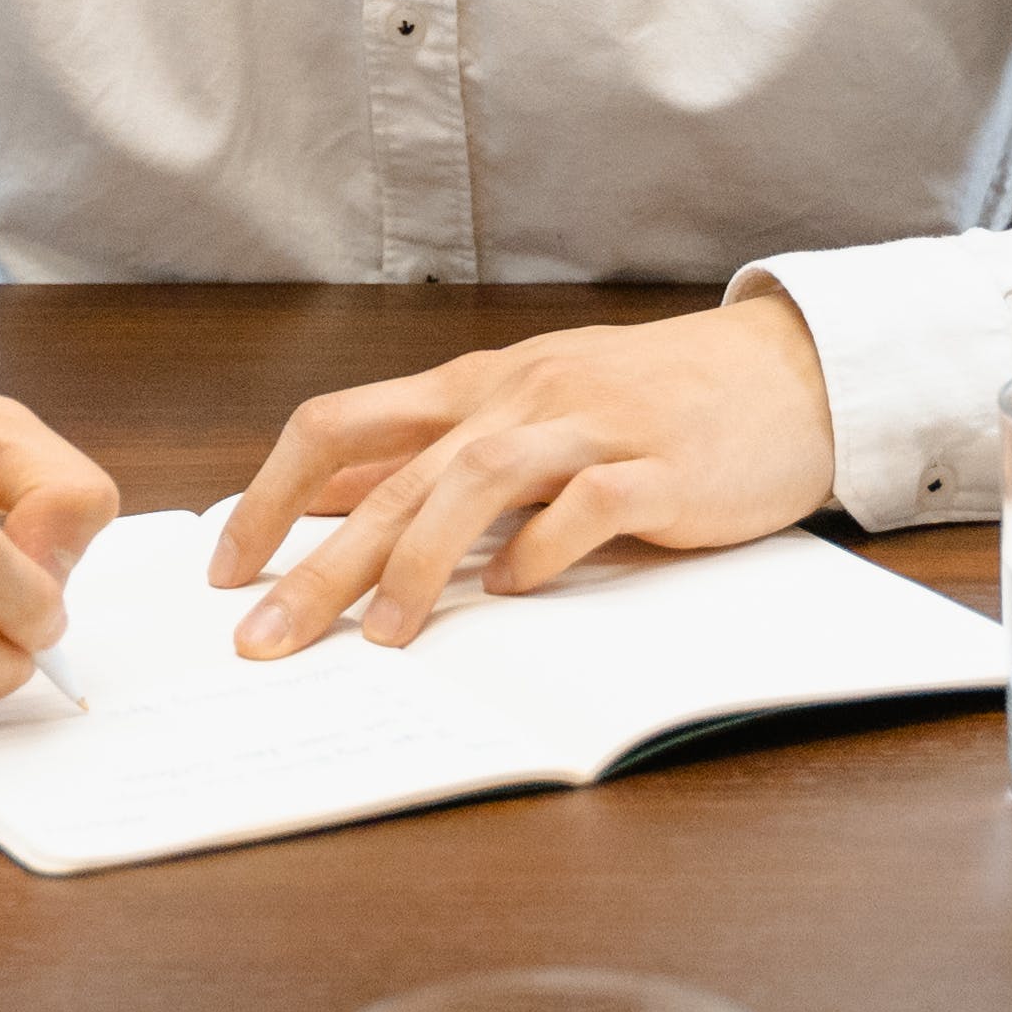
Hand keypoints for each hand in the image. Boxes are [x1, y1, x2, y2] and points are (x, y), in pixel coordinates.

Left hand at [210, 290, 834, 658]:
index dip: (271, 493)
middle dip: (320, 563)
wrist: (783, 373)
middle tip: (264, 639)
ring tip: (384, 637)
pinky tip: (517, 589)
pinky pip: (589, 502)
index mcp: (475, 387)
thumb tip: (334, 501)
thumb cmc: (647, 402)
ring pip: (477, 482)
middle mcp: (518, 397)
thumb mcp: (526, 411)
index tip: (227, 566)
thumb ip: (435, 454)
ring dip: (421, 562)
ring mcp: (588, 426)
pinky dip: (544, 545)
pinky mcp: (659, 466)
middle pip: (395, 476)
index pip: (340, 424)